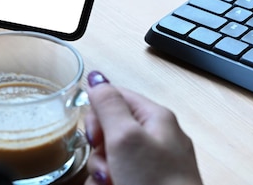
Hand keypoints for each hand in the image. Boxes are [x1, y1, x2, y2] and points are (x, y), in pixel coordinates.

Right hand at [83, 71, 203, 184]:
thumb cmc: (156, 184)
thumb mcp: (126, 137)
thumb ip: (108, 104)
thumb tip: (96, 77)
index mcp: (155, 117)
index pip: (115, 97)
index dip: (98, 115)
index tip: (96, 135)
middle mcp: (155, 138)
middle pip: (109, 130)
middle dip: (100, 150)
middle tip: (109, 166)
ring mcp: (152, 164)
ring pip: (109, 157)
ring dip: (103, 172)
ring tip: (115, 184)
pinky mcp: (146, 183)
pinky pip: (117, 176)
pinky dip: (111, 184)